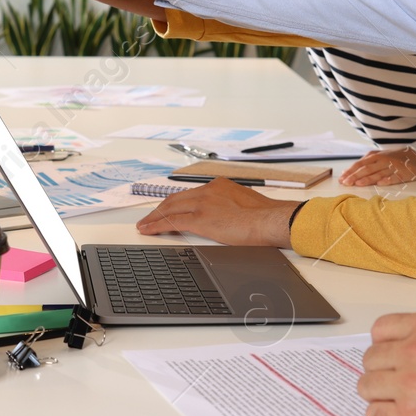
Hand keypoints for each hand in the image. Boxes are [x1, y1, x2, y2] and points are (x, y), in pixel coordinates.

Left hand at [135, 178, 296, 246]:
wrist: (271, 220)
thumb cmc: (266, 216)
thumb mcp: (246, 204)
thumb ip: (232, 206)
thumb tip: (229, 216)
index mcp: (219, 186)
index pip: (191, 194)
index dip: (176, 203)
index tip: (168, 208)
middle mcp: (208, 191)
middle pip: (176, 199)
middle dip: (160, 208)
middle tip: (149, 217)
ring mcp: (203, 204)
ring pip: (170, 208)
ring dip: (154, 217)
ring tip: (144, 225)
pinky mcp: (201, 219)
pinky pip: (172, 221)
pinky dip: (157, 225)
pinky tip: (148, 230)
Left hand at [340, 146, 415, 186]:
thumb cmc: (395, 158)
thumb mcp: (380, 157)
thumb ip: (367, 163)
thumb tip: (350, 171)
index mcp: (376, 156)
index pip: (360, 164)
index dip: (350, 171)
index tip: (341, 178)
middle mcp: (384, 160)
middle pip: (367, 169)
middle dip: (355, 176)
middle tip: (346, 183)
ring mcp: (394, 167)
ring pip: (379, 173)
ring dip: (368, 179)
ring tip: (358, 184)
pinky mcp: (404, 173)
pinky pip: (395, 177)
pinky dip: (388, 180)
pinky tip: (381, 184)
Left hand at [357, 312, 415, 415]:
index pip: (382, 330)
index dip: (385, 346)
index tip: (390, 356)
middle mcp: (415, 352)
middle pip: (371, 360)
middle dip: (383, 373)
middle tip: (397, 386)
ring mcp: (409, 385)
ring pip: (367, 388)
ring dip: (381, 397)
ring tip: (401, 405)